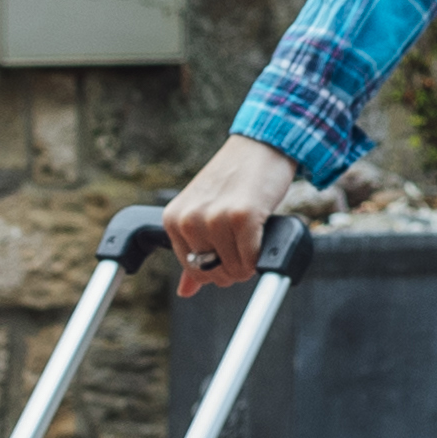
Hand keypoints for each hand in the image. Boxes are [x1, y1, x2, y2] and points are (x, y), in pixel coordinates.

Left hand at [160, 133, 306, 292]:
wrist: (260, 145)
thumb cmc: (233, 180)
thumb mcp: (203, 212)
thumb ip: (192, 251)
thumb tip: (184, 292)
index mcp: (173, 220)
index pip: (193, 271)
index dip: (217, 270)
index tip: (231, 254)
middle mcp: (189, 220)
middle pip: (214, 274)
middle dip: (234, 268)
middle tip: (246, 245)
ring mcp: (214, 218)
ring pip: (234, 270)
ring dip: (250, 263)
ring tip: (254, 237)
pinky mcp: (242, 217)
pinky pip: (252, 260)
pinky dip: (262, 257)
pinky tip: (263, 236)